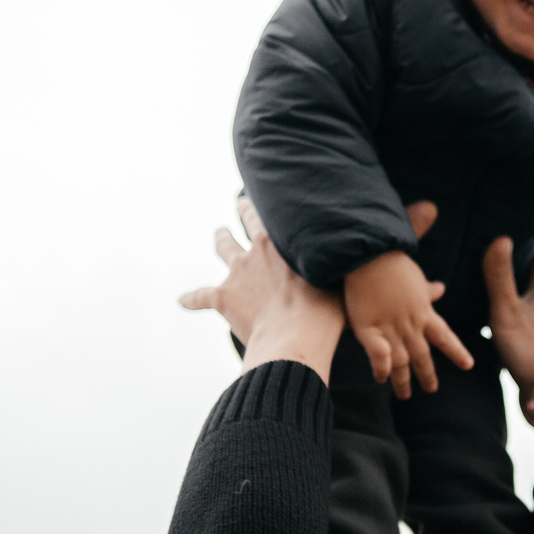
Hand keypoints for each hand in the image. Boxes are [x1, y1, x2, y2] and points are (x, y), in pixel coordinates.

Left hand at [178, 198, 344, 382]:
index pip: (273, 215)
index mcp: (281, 244)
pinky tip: (181, 300)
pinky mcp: (222, 298)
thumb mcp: (337, 282)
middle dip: (242, 212)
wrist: (295, 337)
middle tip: (241, 205)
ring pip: (223, 248)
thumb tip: (353, 259)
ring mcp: (236, 273)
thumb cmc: (323, 313)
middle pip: (244, 223)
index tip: (271, 196)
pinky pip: (200, 296)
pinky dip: (190, 298)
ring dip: (221, 240)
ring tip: (218, 234)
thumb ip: (334, 267)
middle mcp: (255, 251)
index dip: (271, 205)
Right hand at [345, 248, 473, 398]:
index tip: (468, 365)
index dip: (457, 352)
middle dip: (427, 374)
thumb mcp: (414, 276)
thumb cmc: (390, 260)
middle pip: (422, 355)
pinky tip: (380, 379)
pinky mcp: (367, 328)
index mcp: (424, 311)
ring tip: (404, 395)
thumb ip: (426, 289)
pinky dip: (381, 368)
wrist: (367, 253)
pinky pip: (377, 355)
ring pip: (401, 361)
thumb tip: (441, 288)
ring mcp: (390, 328)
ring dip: (403, 380)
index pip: (446, 337)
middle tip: (432, 390)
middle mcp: (411, 324)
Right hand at [481, 235, 533, 395]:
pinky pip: (524, 319)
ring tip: (507, 275)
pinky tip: (500, 319)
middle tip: (520, 242)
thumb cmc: (531, 354)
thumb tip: (500, 238)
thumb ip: (500, 279)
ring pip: (532, 298)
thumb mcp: (508, 313)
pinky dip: (514, 311)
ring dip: (521, 286)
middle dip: (529, 259)